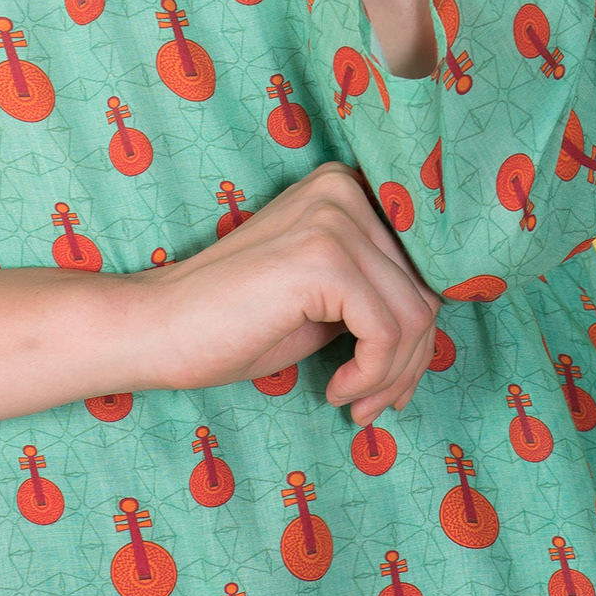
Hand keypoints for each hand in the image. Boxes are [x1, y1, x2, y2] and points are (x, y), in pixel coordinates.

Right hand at [142, 160, 441, 424]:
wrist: (159, 327)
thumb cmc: (233, 321)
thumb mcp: (322, 299)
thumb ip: (373, 292)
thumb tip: (436, 326)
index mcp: (345, 189)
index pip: (420, 267)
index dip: (416, 335)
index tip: (389, 382)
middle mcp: (344, 191)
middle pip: (425, 292)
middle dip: (408, 364)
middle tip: (373, 405)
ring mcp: (334, 219)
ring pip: (415, 317)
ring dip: (391, 378)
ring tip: (354, 402)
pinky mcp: (324, 259)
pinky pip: (388, 334)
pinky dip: (371, 376)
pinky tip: (335, 390)